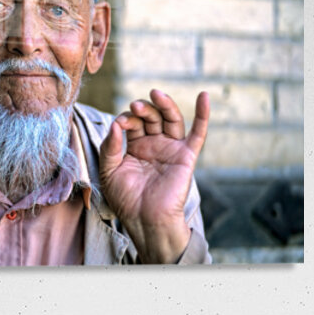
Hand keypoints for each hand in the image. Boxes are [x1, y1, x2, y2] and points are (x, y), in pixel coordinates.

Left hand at [98, 90, 208, 263]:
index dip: (127, 119)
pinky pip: (198, 133)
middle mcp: (155, 144)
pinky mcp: (186, 156)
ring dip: (165, 105)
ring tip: (155, 94)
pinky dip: (203, 114)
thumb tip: (115, 124)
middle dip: (144, 109)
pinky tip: (204, 96)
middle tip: (135, 106)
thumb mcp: (109, 171)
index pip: (133, 123)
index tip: (119, 126)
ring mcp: (172, 149)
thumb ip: (110, 147)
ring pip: (172, 119)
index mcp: (136, 146)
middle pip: (152, 117)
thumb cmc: (126, 199)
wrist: (146, 220)